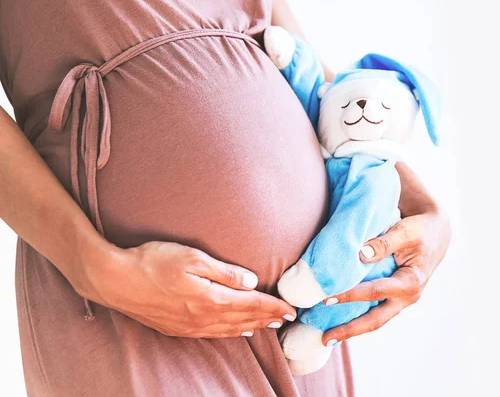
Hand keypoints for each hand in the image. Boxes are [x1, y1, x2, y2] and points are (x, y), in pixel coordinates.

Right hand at [80, 241, 296, 337]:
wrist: (115, 280)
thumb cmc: (153, 262)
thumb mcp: (192, 258)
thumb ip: (224, 271)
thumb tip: (251, 281)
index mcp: (210, 298)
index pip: (251, 304)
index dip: (273, 307)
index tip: (291, 309)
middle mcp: (203, 317)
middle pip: (243, 320)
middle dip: (267, 319)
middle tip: (286, 319)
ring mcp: (189, 326)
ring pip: (229, 330)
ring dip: (251, 327)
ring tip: (267, 326)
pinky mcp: (176, 328)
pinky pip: (212, 334)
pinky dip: (229, 333)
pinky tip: (235, 332)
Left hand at [321, 210, 450, 345]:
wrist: (436, 232)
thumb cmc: (420, 230)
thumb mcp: (405, 232)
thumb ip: (384, 243)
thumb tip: (361, 254)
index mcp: (411, 282)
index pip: (374, 292)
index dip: (350, 295)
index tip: (325, 298)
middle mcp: (406, 297)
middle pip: (375, 320)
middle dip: (349, 330)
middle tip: (325, 339)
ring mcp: (401, 300)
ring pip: (374, 320)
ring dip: (352, 328)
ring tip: (328, 336)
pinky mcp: (394, 297)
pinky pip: (375, 310)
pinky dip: (357, 315)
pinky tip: (339, 319)